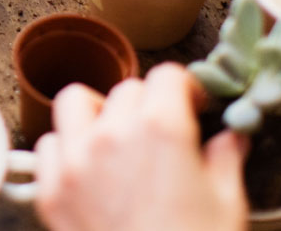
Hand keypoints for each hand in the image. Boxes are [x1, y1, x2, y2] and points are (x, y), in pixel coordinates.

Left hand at [34, 63, 247, 230]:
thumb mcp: (227, 206)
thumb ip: (227, 159)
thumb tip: (232, 138)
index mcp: (162, 127)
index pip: (168, 76)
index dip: (186, 88)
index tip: (194, 106)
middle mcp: (114, 134)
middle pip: (128, 89)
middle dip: (148, 104)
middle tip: (162, 133)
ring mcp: (76, 162)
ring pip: (75, 103)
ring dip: (97, 113)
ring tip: (116, 138)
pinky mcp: (51, 195)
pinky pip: (48, 147)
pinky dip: (65, 149)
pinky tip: (87, 170)